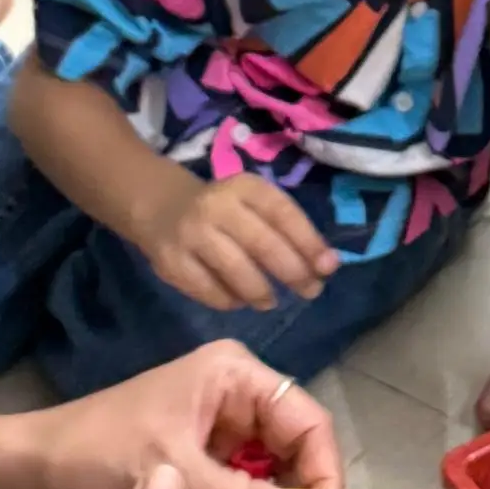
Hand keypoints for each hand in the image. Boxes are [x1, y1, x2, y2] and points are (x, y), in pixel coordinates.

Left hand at [25, 348, 345, 488]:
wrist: (30, 476)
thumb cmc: (97, 453)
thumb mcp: (175, 472)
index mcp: (234, 375)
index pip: (308, 419)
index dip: (325, 470)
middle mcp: (235, 398)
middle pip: (297, 449)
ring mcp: (220, 434)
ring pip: (275, 477)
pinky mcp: (203, 468)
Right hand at [132, 170, 338, 313]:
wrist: (161, 207)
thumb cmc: (224, 210)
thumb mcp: (253, 204)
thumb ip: (288, 228)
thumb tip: (326, 264)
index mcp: (243, 187)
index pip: (283, 214)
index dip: (309, 242)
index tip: (328, 267)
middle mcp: (216, 207)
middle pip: (262, 245)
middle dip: (293, 273)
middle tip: (310, 291)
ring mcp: (191, 235)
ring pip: (236, 272)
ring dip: (261, 293)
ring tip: (271, 300)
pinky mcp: (171, 263)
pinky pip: (210, 291)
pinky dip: (231, 301)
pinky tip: (239, 300)